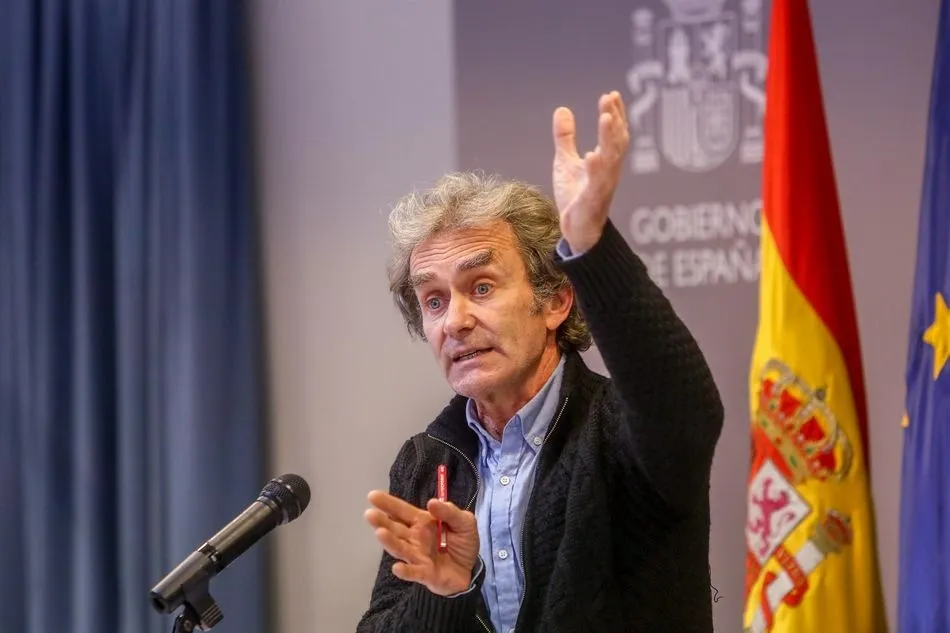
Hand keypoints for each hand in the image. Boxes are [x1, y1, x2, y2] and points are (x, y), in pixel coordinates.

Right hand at [364, 490, 479, 595]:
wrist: (470, 569)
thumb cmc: (463, 542)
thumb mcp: (464, 522)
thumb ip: (449, 511)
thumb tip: (432, 502)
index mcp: (422, 522)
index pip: (402, 511)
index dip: (388, 503)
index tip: (372, 496)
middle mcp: (414, 538)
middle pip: (395, 529)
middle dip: (382, 521)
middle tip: (370, 514)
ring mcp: (417, 556)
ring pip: (400, 548)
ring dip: (389, 542)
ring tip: (380, 533)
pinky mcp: (425, 574)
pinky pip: (413, 572)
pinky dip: (405, 571)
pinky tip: (397, 568)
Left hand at [552, 90, 629, 253]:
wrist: (576, 230)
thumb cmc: (576, 196)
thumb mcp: (566, 162)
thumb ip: (566, 138)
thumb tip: (562, 110)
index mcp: (606, 162)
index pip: (614, 134)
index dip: (615, 114)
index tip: (611, 95)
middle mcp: (609, 172)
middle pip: (616, 142)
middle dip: (614, 120)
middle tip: (609, 99)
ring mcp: (602, 186)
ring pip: (611, 160)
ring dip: (609, 139)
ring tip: (606, 119)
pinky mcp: (591, 201)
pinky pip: (596, 184)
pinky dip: (595, 170)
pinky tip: (592, 156)